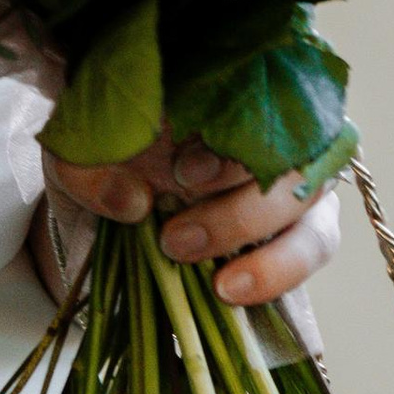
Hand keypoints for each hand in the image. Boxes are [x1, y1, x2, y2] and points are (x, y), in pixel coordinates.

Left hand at [38, 127, 339, 310]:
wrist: (116, 193)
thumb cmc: (111, 158)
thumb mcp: (80, 156)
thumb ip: (91, 169)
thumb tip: (133, 203)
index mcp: (226, 100)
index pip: (257, 109)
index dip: (230, 147)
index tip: (184, 174)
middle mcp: (276, 137)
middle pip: (295, 171)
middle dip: (240, 214)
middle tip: (178, 241)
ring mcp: (296, 184)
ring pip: (313, 216)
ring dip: (272, 257)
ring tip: (220, 286)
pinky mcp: (304, 229)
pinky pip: (312, 250)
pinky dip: (278, 274)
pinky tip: (233, 293)